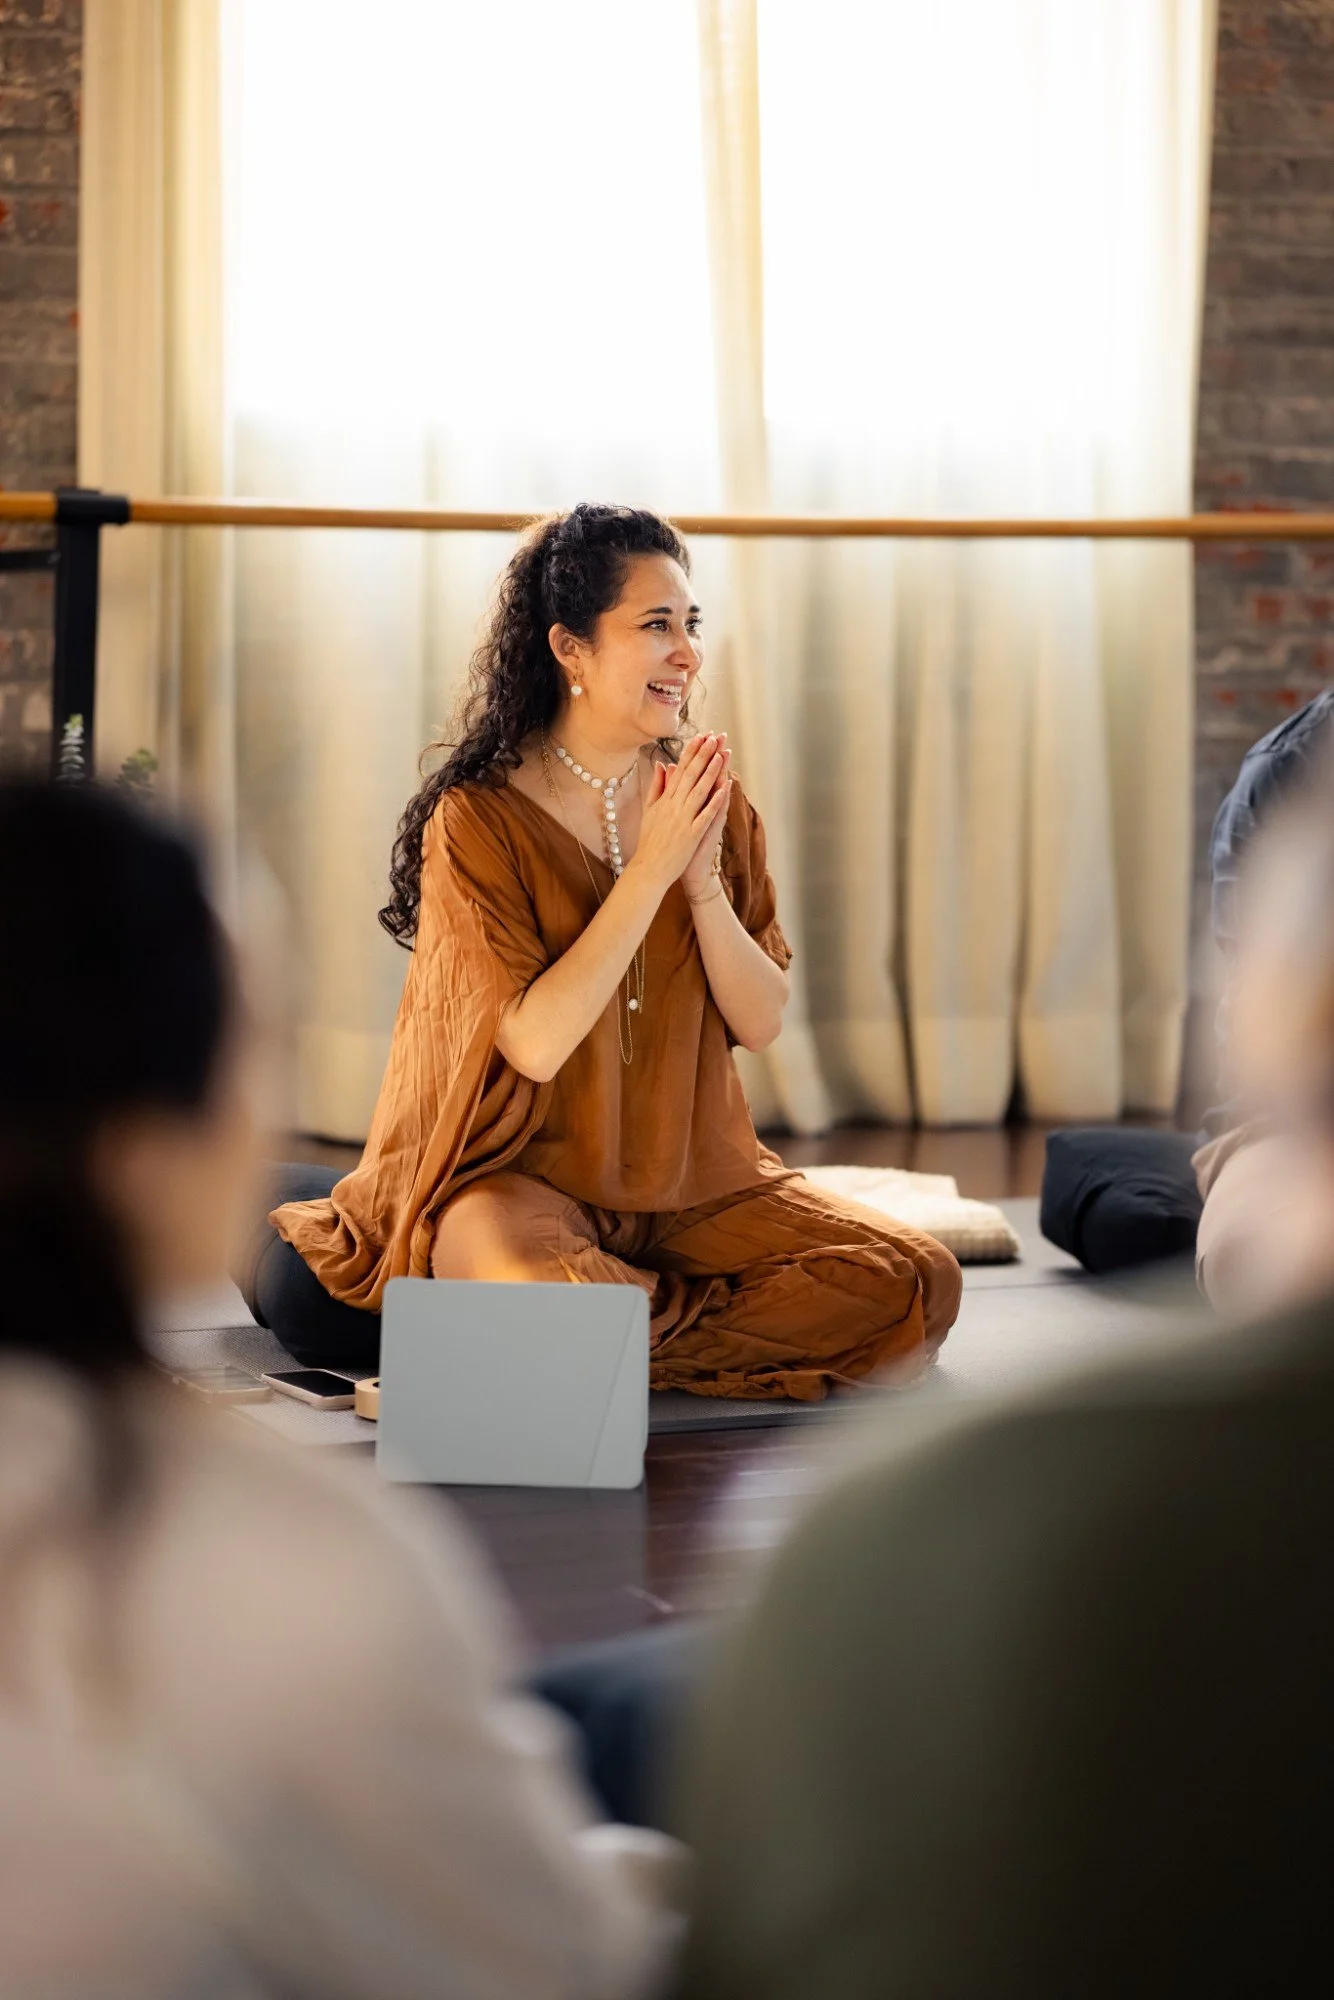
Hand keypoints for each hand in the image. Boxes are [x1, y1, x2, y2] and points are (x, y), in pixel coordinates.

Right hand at [628, 733, 728, 895]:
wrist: (648, 869)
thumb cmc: (649, 841)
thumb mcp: (649, 810)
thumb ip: (656, 787)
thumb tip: (661, 764)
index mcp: (665, 799)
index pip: (679, 770)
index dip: (691, 752)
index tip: (700, 736)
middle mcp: (673, 806)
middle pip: (691, 775)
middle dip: (703, 754)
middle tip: (714, 737)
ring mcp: (683, 819)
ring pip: (699, 790)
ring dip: (711, 771)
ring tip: (721, 754)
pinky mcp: (691, 834)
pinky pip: (705, 815)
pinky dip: (715, 801)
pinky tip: (725, 788)